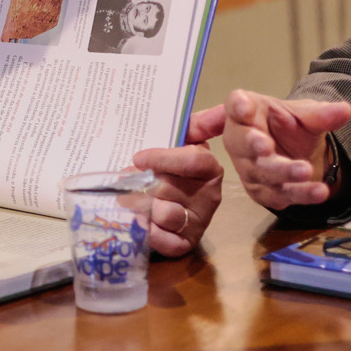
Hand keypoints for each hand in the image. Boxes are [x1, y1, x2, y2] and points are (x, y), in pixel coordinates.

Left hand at [133, 113, 224, 255]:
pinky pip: (167, 241)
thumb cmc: (169, 163)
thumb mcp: (184, 138)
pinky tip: (137, 222)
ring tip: (127, 199)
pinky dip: (148, 233)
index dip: (162, 158)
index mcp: (210, 168)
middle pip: (171, 187)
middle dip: (141, 183)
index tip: (138, 158)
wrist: (159, 196)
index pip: (193, 160)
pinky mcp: (185, 243)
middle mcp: (210, 196)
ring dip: (139, 205)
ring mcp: (199, 222)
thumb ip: (199, 122)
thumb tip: (226, 106)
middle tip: (125, 181)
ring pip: (165, 213)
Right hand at [193, 90, 350, 209]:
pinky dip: (299, 193)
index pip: (235, 105)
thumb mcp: (305, 115)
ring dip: (282, 173)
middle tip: (267, 147)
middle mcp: (239, 140)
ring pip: (259, 173)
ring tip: (304, 170)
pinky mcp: (261, 191)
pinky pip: (277, 195)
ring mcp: (247, 168)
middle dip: (252, 145)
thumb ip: (320, 115)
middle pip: (240, 143)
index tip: (245, 108)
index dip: (238, 106)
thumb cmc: (290, 127)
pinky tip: (317, 191)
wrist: (298, 154)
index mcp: (247, 112)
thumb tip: (344, 110)